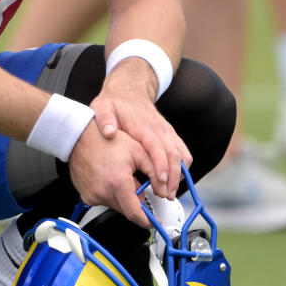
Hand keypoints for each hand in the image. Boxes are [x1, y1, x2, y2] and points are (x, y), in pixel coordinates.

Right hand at [67, 123, 153, 226]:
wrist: (80, 136)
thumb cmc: (106, 139)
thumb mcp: (139, 151)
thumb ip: (156, 172)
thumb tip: (163, 190)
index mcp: (117, 183)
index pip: (135, 213)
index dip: (148, 220)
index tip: (154, 221)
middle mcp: (102, 193)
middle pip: (126, 210)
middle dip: (136, 202)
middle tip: (136, 183)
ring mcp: (92, 196)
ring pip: (116, 206)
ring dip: (123, 196)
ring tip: (120, 175)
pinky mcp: (86, 196)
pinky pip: (104, 201)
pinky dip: (111, 193)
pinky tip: (109, 177)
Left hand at [90, 62, 189, 198]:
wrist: (129, 90)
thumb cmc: (115, 103)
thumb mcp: (103, 107)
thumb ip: (105, 119)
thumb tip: (108, 131)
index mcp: (143, 127)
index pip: (156, 147)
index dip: (160, 165)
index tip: (160, 181)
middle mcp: (159, 130)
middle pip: (174, 155)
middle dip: (173, 177)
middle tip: (166, 195)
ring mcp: (167, 133)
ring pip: (182, 155)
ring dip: (180, 175)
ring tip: (170, 192)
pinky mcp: (170, 135)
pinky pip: (183, 152)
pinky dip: (183, 168)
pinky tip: (174, 180)